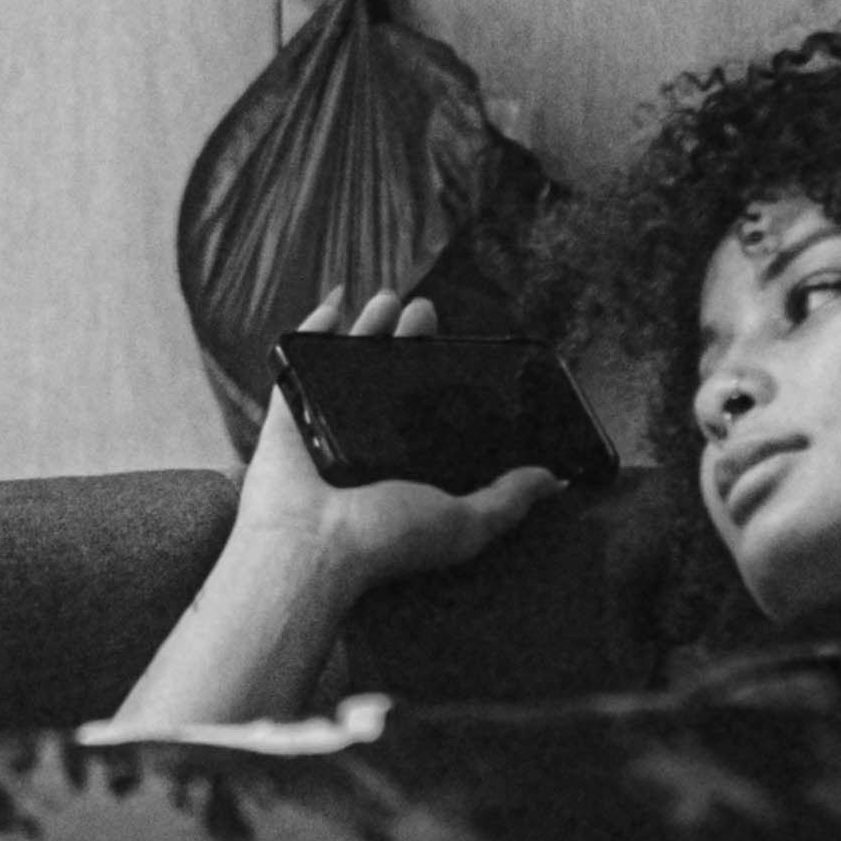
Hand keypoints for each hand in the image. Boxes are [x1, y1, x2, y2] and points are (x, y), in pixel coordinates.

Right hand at [235, 283, 558, 595]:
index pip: (426, 406)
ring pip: (346, 363)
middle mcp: (363, 441)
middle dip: (407, 338)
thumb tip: (553, 481)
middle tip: (424, 310)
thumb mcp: (464, 522)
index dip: (440, 372)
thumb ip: (507, 500)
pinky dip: (313, 329)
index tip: (455, 344)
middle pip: (387, 377)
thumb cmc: (387, 536)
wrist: (311, 544)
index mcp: (403, 462)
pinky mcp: (287, 410)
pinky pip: (298, 361)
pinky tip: (334, 303)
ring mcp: (322, 422)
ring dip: (367, 326)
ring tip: (387, 296)